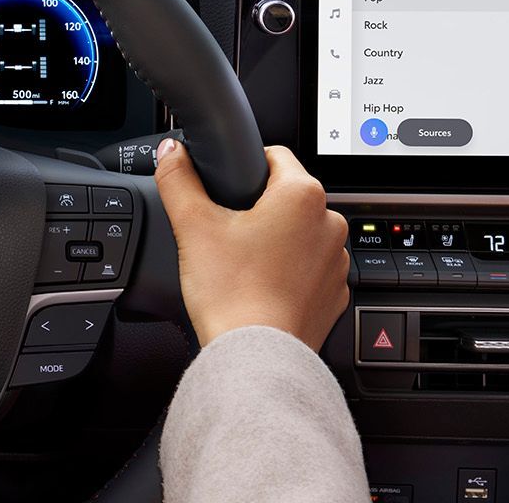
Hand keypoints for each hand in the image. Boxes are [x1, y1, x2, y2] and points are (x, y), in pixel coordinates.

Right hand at [154, 140, 349, 348]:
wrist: (256, 356)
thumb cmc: (232, 294)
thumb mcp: (193, 226)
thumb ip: (178, 179)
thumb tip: (171, 152)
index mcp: (302, 196)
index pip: (275, 156)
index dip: (244, 167)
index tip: (226, 191)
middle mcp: (330, 224)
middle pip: (287, 197)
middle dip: (259, 209)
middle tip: (227, 234)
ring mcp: (337, 261)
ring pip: (300, 233)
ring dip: (278, 240)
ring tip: (244, 263)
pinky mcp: (335, 293)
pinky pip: (310, 268)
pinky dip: (289, 272)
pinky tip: (261, 285)